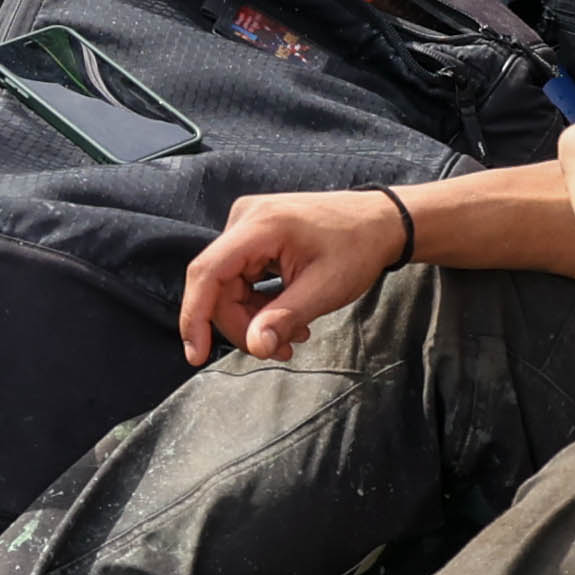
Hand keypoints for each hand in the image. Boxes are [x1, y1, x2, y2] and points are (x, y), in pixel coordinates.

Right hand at [179, 187, 412, 363]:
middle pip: (219, 287)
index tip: (196, 355)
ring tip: (295, 333)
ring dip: (256, 317)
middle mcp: (244, 219)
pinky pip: (242, 278)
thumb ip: (284, 317)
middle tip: (280, 349)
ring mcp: (248, 225)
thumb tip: (254, 347)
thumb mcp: (325, 289)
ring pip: (230, 286)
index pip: (207, 273)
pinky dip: (261, 304)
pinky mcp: (255, 235)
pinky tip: (289, 314)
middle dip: (244, 325)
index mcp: (258, 226)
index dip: (194, 316)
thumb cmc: (357, 247)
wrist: (380, 221)